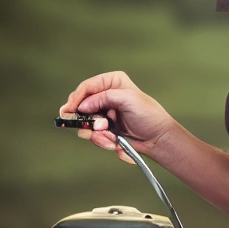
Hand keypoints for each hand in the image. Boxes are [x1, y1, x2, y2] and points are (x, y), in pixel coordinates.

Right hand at [60, 71, 175, 163]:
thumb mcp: (127, 99)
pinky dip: (103, 141)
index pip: (87, 87)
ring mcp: (106, 114)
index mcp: (112, 82)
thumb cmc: (149, 116)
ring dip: (97, 134)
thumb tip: (83, 106)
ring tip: (111, 137)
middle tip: (97, 128)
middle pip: (82, 106)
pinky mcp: (107, 129)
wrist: (158, 139)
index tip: (70, 111)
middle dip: (88, 121)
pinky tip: (115, 143)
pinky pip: (96, 136)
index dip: (76, 99)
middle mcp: (107, 96)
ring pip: (87, 124)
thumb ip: (104, 98)